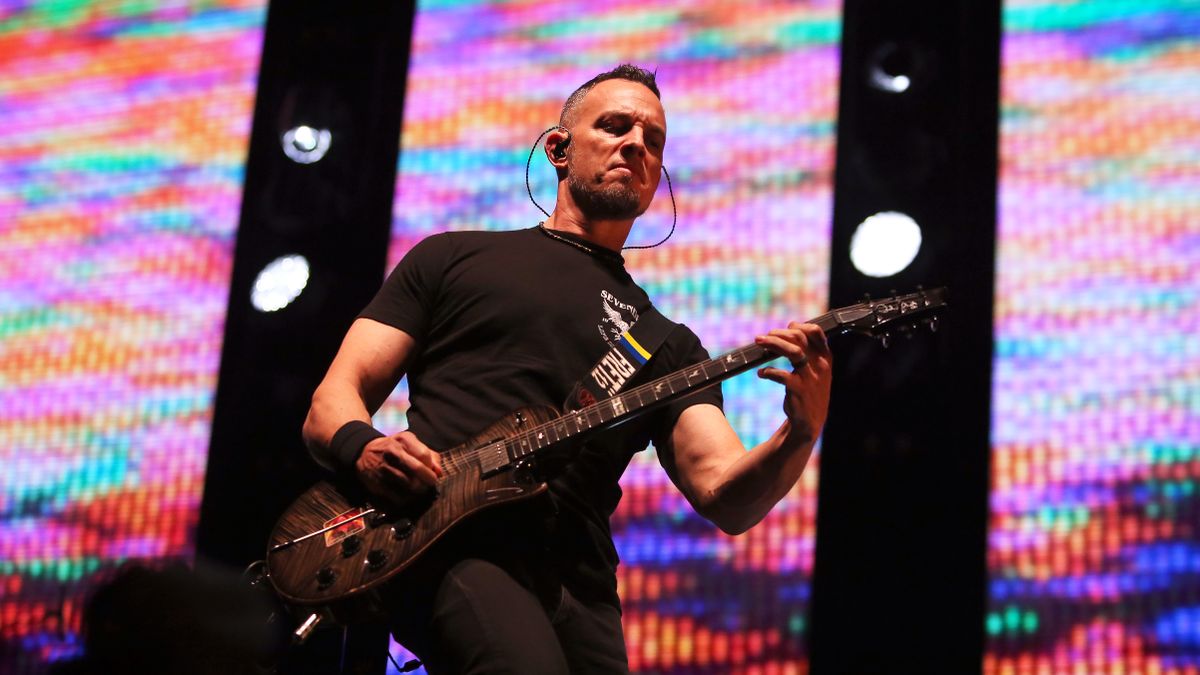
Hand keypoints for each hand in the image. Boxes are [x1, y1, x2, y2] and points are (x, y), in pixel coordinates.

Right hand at [354, 430, 442, 501]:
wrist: (363, 452)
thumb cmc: (393, 447)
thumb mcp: (410, 442)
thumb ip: (429, 454)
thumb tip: (439, 471)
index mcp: (402, 441)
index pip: (423, 455)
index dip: (431, 466)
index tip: (431, 472)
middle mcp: (392, 453)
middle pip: (418, 469)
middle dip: (428, 480)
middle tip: (429, 484)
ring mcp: (384, 469)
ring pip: (410, 485)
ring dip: (419, 491)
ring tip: (419, 490)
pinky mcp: (377, 484)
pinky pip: (398, 497)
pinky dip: (407, 499)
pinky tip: (407, 496)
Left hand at [755, 322, 832, 445]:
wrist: (809, 421)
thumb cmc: (809, 390)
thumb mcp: (815, 369)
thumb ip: (806, 350)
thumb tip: (789, 328)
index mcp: (825, 357)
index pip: (815, 332)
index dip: (798, 326)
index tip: (785, 328)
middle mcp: (820, 365)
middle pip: (799, 338)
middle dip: (779, 334)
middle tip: (763, 337)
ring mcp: (810, 378)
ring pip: (793, 352)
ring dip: (773, 344)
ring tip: (758, 342)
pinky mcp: (799, 390)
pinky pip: (781, 375)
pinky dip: (768, 371)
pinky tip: (761, 373)